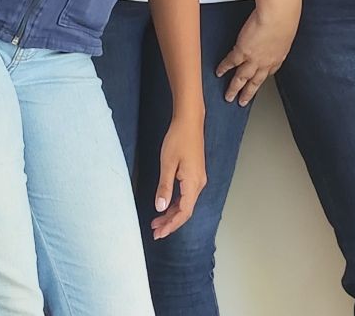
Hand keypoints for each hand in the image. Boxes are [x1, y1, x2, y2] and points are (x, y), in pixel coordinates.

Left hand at [150, 111, 207, 238]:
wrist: (189, 121)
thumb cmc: (178, 139)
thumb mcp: (167, 164)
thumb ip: (164, 187)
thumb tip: (160, 207)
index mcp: (193, 183)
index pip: (183, 212)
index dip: (171, 225)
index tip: (158, 233)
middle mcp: (199, 184)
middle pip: (185, 210)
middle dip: (170, 222)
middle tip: (155, 231)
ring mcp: (198, 179)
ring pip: (186, 203)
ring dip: (172, 213)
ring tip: (157, 221)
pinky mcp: (195, 174)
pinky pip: (186, 195)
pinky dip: (176, 203)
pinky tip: (166, 205)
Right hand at [215, 5, 296, 104]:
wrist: (279, 15)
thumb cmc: (286, 18)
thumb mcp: (286, 32)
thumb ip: (279, 37)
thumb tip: (278, 33)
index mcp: (278, 57)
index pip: (269, 72)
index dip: (263, 77)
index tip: (258, 81)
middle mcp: (266, 62)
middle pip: (255, 82)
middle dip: (248, 93)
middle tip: (242, 101)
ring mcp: (253, 59)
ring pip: (242, 78)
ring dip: (234, 88)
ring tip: (228, 96)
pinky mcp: (242, 51)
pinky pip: (231, 63)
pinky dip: (224, 68)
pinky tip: (219, 72)